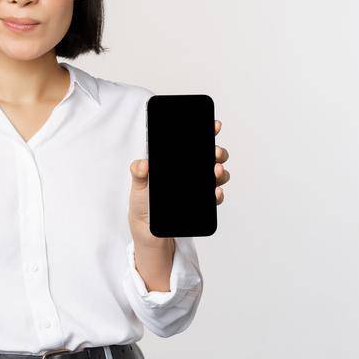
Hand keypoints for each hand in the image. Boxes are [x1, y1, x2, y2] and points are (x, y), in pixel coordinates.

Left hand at [129, 119, 230, 237]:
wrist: (149, 232)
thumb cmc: (142, 205)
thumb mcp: (138, 187)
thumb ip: (138, 173)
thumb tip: (143, 164)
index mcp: (175, 164)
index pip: (193, 145)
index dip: (206, 133)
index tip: (214, 126)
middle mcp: (190, 173)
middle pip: (210, 157)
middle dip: (217, 152)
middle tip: (215, 153)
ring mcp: (198, 188)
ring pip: (217, 174)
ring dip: (221, 171)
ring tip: (215, 172)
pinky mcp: (202, 205)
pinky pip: (215, 197)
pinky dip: (218, 194)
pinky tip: (215, 192)